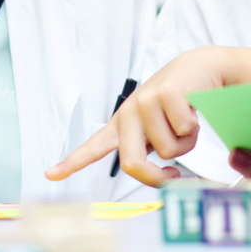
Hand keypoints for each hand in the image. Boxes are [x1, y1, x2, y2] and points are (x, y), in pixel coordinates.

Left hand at [46, 47, 228, 187]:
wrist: (200, 69)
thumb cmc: (179, 106)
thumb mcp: (159, 131)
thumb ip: (152, 153)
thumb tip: (165, 182)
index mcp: (122, 126)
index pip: (94, 147)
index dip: (72, 163)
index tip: (50, 174)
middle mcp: (128, 114)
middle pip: (132, 164)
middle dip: (157, 177)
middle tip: (174, 175)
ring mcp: (144, 102)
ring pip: (168, 151)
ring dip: (185, 143)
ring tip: (185, 123)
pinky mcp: (164, 93)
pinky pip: (185, 131)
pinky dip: (195, 129)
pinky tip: (192, 110)